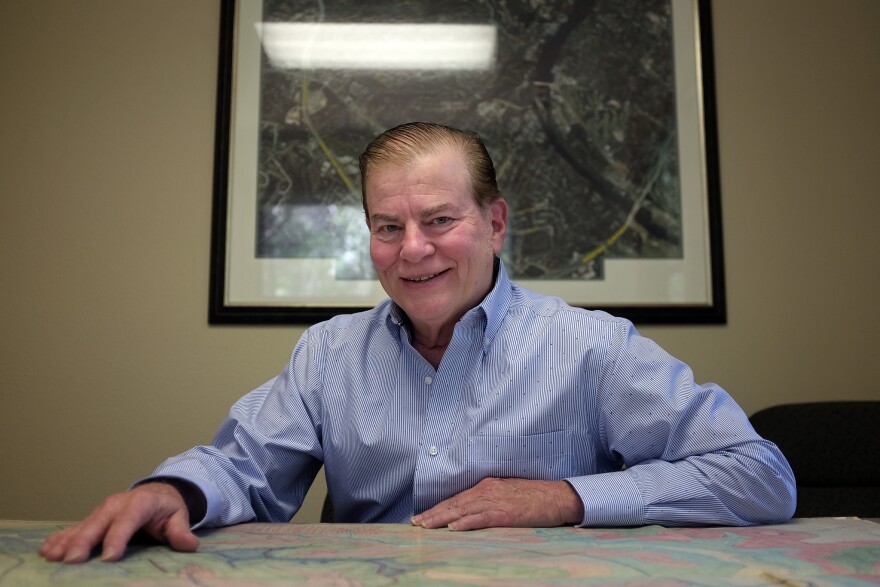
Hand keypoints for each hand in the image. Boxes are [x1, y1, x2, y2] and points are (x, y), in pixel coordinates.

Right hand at [39, 482, 199, 562]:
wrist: (156, 494)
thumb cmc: (167, 509)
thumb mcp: (179, 516)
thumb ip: (181, 530)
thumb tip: (189, 544)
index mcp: (140, 504)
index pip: (127, 521)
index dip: (117, 538)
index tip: (109, 557)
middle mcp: (117, 505)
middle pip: (99, 523)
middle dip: (84, 541)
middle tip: (72, 560)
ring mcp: (102, 511)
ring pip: (82, 526)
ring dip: (66, 541)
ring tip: (51, 556)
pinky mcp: (93, 519)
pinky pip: (74, 528)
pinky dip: (60, 538)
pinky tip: (46, 550)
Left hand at [411, 477, 584, 530]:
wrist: (558, 497)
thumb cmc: (535, 497)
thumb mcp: (507, 493)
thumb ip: (489, 499)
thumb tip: (471, 510)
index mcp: (487, 486)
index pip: (456, 498)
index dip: (438, 508)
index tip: (422, 516)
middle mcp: (487, 491)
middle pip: (454, 504)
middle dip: (433, 514)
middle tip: (416, 523)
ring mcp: (496, 501)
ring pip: (462, 510)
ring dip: (442, 519)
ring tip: (426, 526)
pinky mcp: (506, 513)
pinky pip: (482, 518)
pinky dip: (466, 523)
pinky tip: (454, 528)